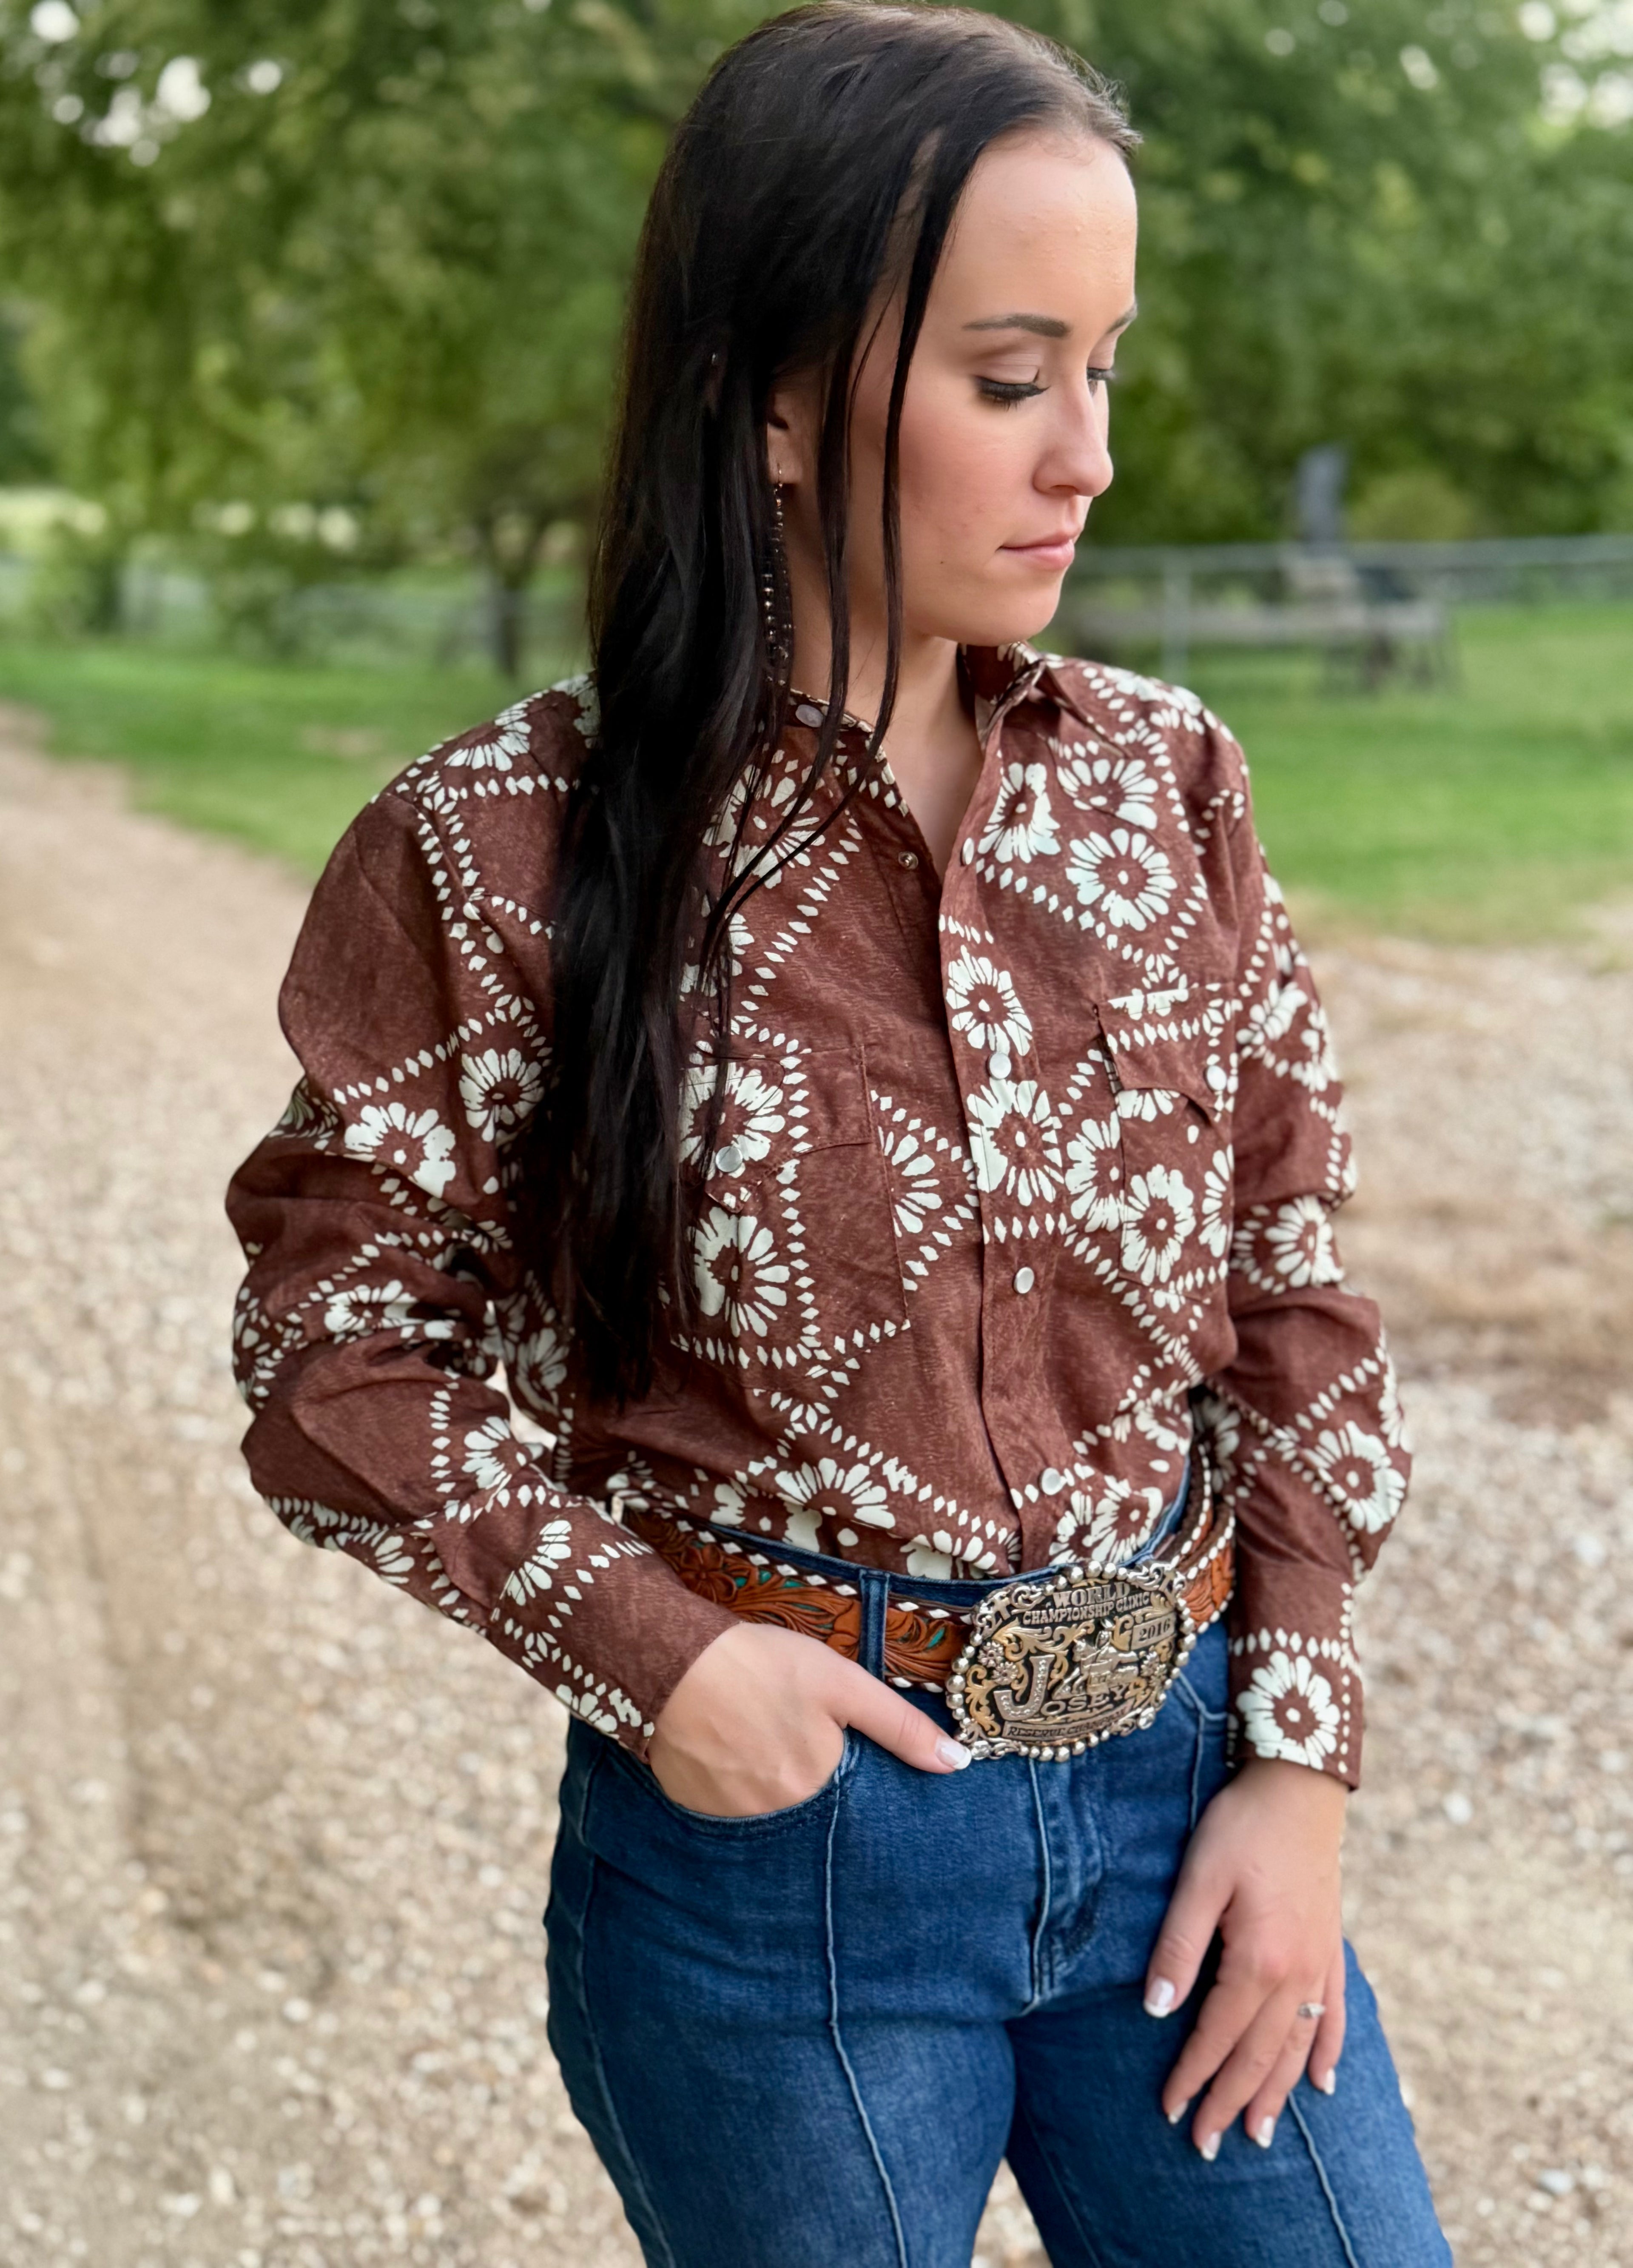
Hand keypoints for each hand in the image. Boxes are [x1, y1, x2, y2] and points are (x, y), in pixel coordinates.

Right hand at [647, 1620, 971, 1815]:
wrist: (673, 1658)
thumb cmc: (763, 1664)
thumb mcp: (842, 1683)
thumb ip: (900, 1726)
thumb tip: (956, 1764)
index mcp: (816, 1787)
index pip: (850, 1804)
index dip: (846, 1777)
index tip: (835, 1753)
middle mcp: (776, 1816)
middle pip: (808, 1810)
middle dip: (807, 1783)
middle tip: (788, 1738)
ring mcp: (729, 1818)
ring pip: (767, 1812)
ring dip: (769, 1787)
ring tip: (757, 1741)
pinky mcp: (693, 1808)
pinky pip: (725, 1810)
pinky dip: (731, 1788)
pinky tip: (726, 1751)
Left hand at [1144, 1756, 1347, 2156]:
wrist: (1301, 1788)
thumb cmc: (1241, 1827)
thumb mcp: (1199, 1878)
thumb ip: (1178, 1945)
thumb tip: (1155, 2008)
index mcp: (1258, 1960)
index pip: (1218, 2035)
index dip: (1193, 2075)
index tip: (1170, 2110)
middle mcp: (1296, 1975)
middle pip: (1259, 2054)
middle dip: (1230, 2101)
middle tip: (1208, 2145)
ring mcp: (1320, 1965)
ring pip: (1298, 2047)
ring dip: (1277, 2093)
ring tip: (1258, 2134)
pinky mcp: (1332, 1949)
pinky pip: (1335, 2017)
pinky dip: (1328, 2054)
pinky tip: (1323, 2084)